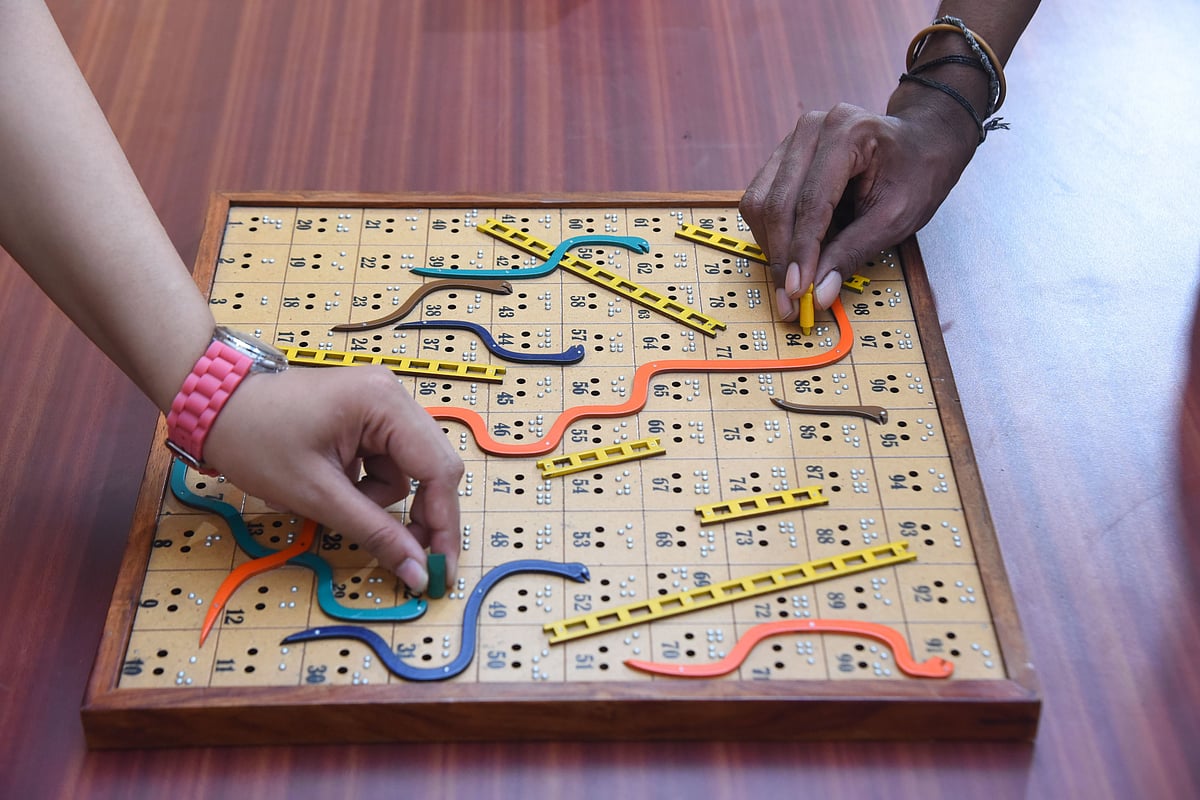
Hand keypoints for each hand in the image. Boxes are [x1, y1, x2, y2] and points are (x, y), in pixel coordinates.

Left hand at [201, 365, 463, 593]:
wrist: (214, 406)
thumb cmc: (255, 439)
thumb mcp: (317, 495)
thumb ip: (374, 532)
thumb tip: (417, 571)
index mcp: (385, 404)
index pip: (438, 470)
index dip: (444, 524)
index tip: (440, 570)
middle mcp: (393, 395)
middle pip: (431, 468)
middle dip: (418, 514)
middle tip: (405, 554)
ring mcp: (382, 403)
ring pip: (408, 470)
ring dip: (379, 499)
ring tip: (333, 501)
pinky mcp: (369, 416)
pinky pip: (388, 462)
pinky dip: (366, 484)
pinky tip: (332, 482)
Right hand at [740, 93, 977, 319]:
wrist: (922, 141)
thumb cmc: (917, 172)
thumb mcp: (896, 218)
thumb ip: (853, 252)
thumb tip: (820, 293)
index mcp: (847, 134)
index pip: (810, 203)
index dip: (801, 251)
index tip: (798, 290)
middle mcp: (812, 130)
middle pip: (776, 202)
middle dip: (781, 256)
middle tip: (788, 297)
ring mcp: (793, 140)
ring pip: (759, 202)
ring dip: (771, 246)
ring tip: (790, 279)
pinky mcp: (783, 156)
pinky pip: (761, 198)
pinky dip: (771, 233)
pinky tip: (790, 253)